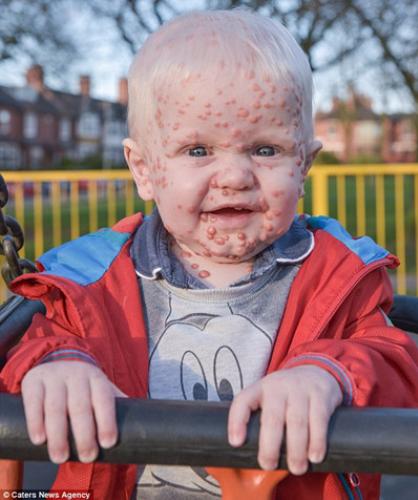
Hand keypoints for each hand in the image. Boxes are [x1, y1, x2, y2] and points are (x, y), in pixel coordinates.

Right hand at [21, 361, 125, 463]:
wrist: (57, 361)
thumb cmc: (84, 386)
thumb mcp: (101, 389)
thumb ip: (118, 405)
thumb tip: (140, 427)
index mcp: (97, 378)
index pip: (104, 399)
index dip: (107, 420)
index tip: (109, 443)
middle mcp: (76, 375)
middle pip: (80, 406)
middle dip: (84, 434)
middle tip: (87, 457)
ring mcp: (54, 377)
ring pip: (55, 407)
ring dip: (58, 434)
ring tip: (60, 457)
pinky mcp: (33, 381)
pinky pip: (33, 402)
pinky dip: (36, 422)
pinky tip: (40, 439)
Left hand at [228, 365, 342, 474]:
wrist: (315, 372)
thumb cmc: (286, 395)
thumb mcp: (268, 397)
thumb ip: (259, 419)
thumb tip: (247, 455)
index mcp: (260, 388)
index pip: (243, 401)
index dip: (237, 421)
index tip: (236, 443)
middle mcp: (278, 387)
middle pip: (272, 418)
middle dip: (269, 446)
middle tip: (268, 465)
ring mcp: (300, 390)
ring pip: (296, 422)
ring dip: (296, 450)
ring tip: (296, 468)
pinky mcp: (321, 395)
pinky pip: (319, 420)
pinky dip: (317, 441)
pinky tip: (314, 456)